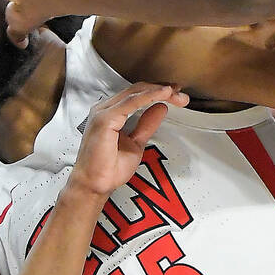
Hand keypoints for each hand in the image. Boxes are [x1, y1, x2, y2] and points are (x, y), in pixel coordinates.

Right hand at [67, 83, 188, 199]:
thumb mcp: (136, 143)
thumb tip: (160, 108)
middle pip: (137, 90)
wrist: (94, 185)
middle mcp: (105, 109)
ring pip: (135, 93)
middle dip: (162, 90)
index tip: (176, 94)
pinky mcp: (105, 119)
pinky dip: (149, 96)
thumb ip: (146, 124)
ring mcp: (103, 113)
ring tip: (176, 93)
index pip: (137, 94)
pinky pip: (131, 102)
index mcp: (110, 113)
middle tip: (181, 94)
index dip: (157, 91)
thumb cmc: (107, 168)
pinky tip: (163, 94)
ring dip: (159, 91)